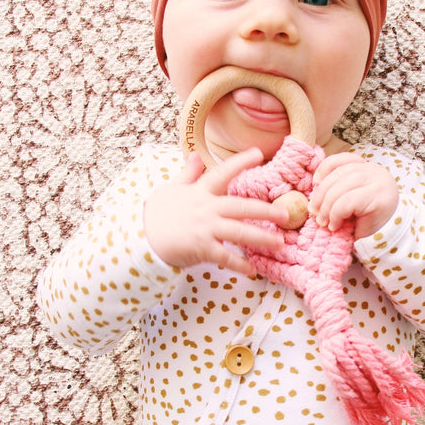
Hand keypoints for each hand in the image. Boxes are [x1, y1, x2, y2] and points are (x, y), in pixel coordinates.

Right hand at [143, 148, 288, 276]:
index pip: (222, 172)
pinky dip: (239, 264)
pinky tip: (251, 271)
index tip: (259, 153)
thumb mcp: (171, 189)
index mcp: (200, 191)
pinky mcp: (200, 247)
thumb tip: (195, 155)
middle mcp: (206, 208)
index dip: (241, 162)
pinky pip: (225, 257)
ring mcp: (204, 228)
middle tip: (285, 214)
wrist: (139, 238)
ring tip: (279, 243)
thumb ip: (188, 174)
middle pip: (241, 206)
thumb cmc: (156, 214)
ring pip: (239, 231)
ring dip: (261, 237)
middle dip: (265, 210)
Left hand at [308, 153, 398, 239]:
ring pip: (340, 188)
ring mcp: (378, 182)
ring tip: (324, 221)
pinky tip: (335, 225)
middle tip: (314, 211)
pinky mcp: (377, 197)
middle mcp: (375, 171)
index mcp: (367, 168)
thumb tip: (315, 187)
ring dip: (327, 207)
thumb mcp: (350, 198)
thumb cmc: (366, 220)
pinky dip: (335, 214)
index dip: (325, 169)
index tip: (315, 183)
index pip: (342, 159)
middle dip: (321, 193)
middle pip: (338, 174)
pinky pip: (346, 202)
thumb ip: (338, 187)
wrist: (387, 238)